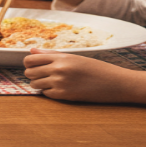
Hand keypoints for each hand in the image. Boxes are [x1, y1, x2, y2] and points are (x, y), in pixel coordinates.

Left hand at [23, 50, 138, 101]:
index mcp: (61, 58)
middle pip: (29, 73)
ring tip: (53, 83)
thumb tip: (31, 51)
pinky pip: (45, 94)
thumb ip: (51, 54)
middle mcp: (58, 69)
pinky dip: (50, 93)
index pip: (30, 60)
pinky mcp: (65, 96)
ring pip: (35, 85)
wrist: (116, 83)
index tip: (36, 67)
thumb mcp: (75, 57)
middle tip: (45, 76)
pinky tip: (61, 90)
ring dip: (40, 85)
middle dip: (34, 75)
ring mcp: (60, 83)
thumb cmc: (96, 69)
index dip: (29, 64)